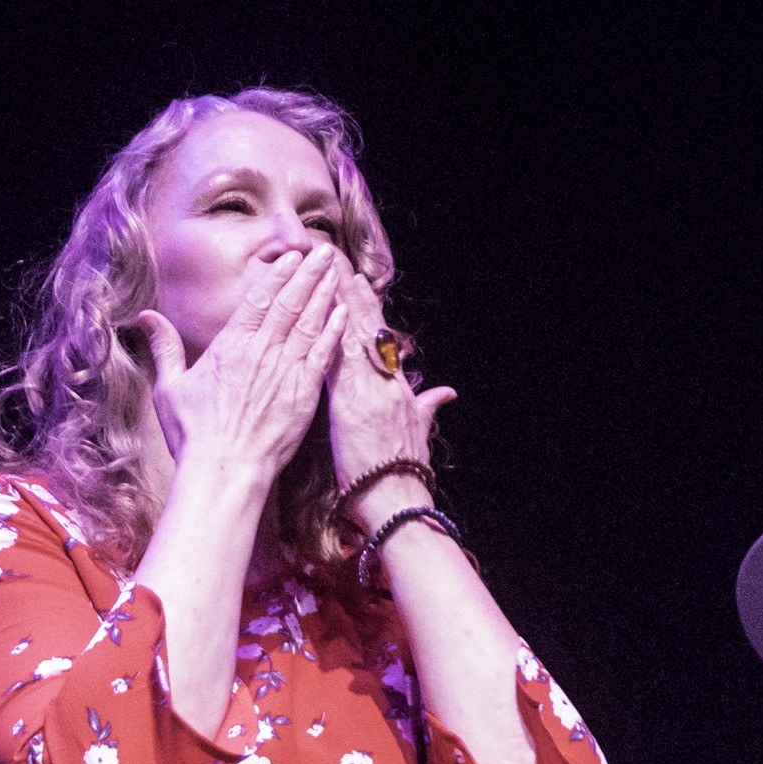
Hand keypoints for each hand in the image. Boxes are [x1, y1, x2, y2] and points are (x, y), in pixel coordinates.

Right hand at [138, 246, 348, 490]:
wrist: (224, 471)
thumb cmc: (194, 435)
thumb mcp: (170, 388)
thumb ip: (165, 348)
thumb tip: (147, 316)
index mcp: (230, 346)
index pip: (259, 299)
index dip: (278, 275)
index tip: (291, 257)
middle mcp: (261, 352)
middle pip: (289, 303)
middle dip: (308, 273)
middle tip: (324, 251)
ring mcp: (285, 373)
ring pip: (309, 322)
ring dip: (324, 293)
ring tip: (336, 270)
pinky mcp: (304, 395)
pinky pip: (323, 355)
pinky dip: (334, 331)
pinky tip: (344, 313)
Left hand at [325, 269, 455, 521]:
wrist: (397, 502)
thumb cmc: (403, 478)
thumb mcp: (421, 436)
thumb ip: (430, 409)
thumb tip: (446, 393)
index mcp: (401, 393)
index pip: (383, 343)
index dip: (370, 312)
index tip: (358, 285)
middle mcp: (388, 385)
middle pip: (368, 329)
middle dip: (351, 293)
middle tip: (335, 261)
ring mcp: (370, 391)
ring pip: (352, 336)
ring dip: (336, 301)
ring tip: (322, 271)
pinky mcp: (352, 403)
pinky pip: (337, 359)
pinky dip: (328, 332)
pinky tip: (316, 310)